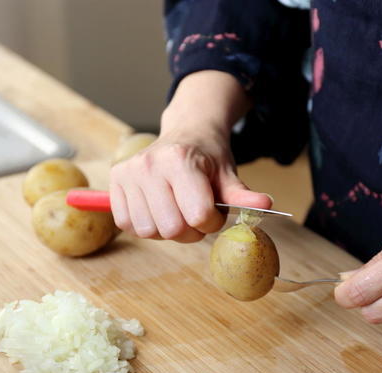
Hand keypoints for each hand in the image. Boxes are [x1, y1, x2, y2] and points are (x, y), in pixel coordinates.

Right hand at [109, 70, 270, 242]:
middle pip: (172, 228)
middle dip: (190, 231)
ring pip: (148, 231)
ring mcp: (129, 173)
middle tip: (196, 215)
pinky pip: (128, 224)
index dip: (212, 222)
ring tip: (177, 211)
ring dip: (167, 231)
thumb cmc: (208, 157)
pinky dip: (146, 226)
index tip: (215, 211)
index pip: (198, 215)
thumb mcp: (228, 174)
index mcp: (180, 160)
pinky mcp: (115, 182)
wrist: (186, 132)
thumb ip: (243, 195)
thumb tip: (266, 205)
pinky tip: (158, 211)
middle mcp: (150, 164)